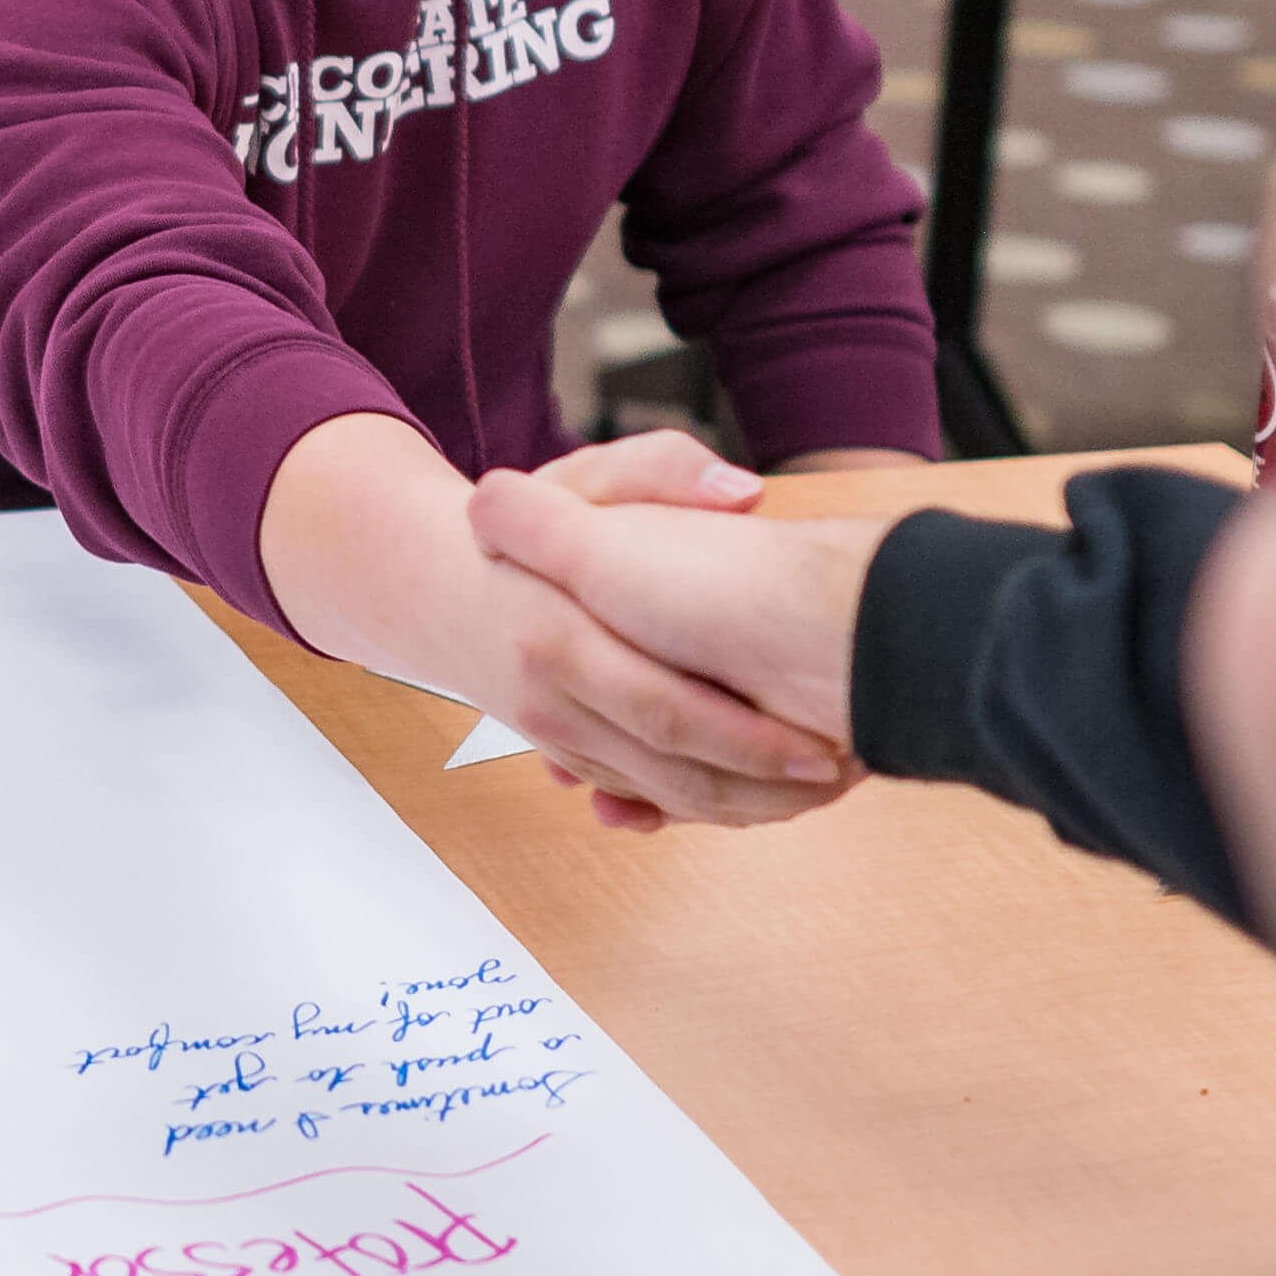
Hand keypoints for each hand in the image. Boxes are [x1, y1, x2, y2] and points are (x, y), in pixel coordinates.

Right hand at [257, 412, 855, 826]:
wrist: (434, 583)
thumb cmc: (522, 529)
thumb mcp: (583, 478)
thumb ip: (658, 471)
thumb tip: (739, 492)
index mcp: (558, 631)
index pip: (665, 710)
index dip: (750, 741)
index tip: (824, 744)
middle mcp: (551, 694)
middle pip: (670, 769)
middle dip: (765, 785)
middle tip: (841, 773)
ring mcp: (553, 731)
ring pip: (657, 794)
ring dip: (742, 805)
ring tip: (819, 790)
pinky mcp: (564, 751)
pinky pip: (637, 795)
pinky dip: (697, 804)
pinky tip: (759, 794)